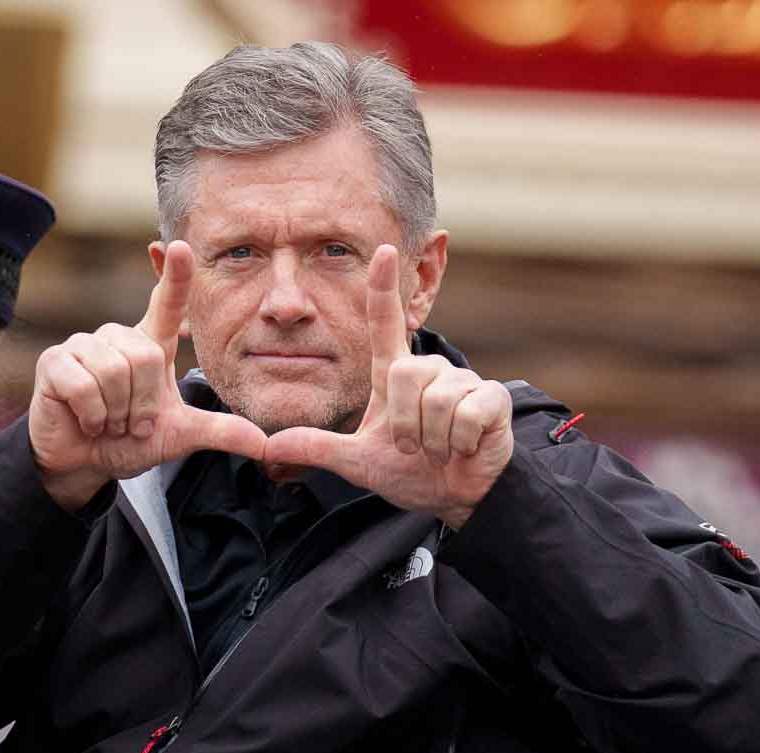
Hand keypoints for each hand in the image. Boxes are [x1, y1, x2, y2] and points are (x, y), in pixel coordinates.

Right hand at [28, 240, 266, 510]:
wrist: (82, 464)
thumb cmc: (128, 441)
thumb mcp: (178, 436)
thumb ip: (218, 433)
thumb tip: (265, 444)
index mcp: (149, 345)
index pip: (166, 304)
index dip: (175, 277)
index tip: (183, 247)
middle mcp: (117, 337)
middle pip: (145, 358)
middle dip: (142, 405)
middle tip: (131, 424)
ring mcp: (83, 346)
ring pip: (114, 371)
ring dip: (117, 413)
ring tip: (108, 422)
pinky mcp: (55, 362)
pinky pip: (84, 385)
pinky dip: (92, 415)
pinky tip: (87, 422)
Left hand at [263, 245, 513, 528]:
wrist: (455, 496)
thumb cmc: (410, 471)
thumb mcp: (356, 462)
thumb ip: (317, 449)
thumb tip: (268, 447)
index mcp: (395, 374)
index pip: (386, 323)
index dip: (383, 288)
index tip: (383, 248)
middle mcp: (429, 368)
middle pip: (406, 374)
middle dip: (403, 425)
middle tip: (413, 447)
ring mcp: (462, 381)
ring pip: (435, 399)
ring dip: (431, 440)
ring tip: (439, 449)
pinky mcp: (491, 398)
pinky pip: (465, 415)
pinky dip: (459, 443)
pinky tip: (464, 447)